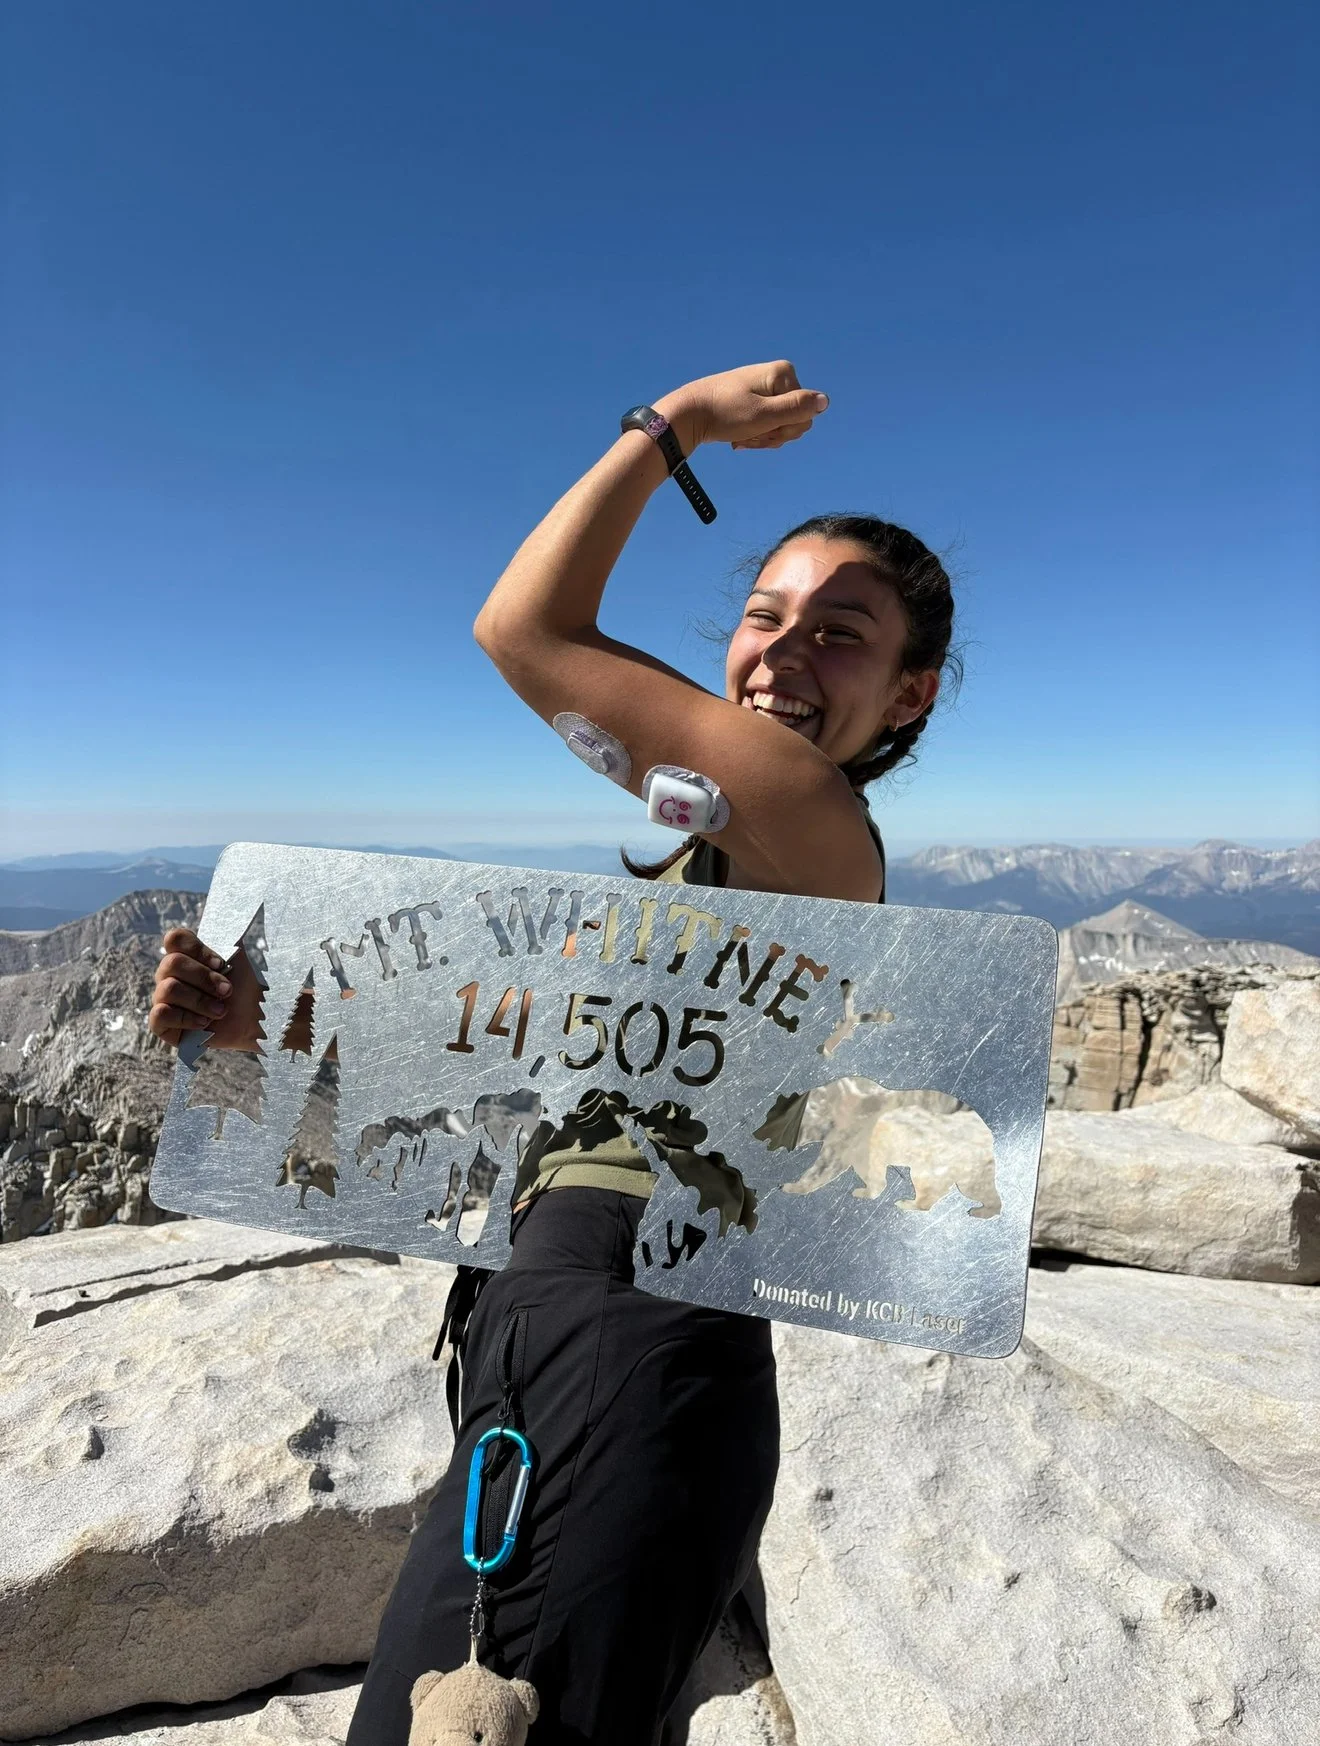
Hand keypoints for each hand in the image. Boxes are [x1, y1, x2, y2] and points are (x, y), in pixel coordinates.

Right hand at [149, 928, 261, 1050]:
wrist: (254, 1021)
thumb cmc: (247, 988)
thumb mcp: (241, 957)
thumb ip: (231, 933)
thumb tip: (243, 900)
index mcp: (186, 956)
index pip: (174, 938)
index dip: (197, 949)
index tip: (222, 964)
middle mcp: (170, 975)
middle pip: (172, 963)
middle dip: (204, 978)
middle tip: (227, 991)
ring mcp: (164, 999)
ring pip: (168, 989)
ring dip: (200, 1000)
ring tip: (221, 1010)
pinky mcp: (162, 1025)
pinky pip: (159, 1015)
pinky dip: (185, 1018)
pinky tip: (204, 1023)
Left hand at [657, 360, 828, 452]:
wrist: (688, 415)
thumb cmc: (724, 414)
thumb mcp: (764, 416)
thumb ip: (796, 409)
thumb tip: (825, 401)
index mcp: (784, 374)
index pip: (804, 414)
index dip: (784, 430)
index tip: (761, 430)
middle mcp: (777, 377)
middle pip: (794, 420)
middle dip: (773, 435)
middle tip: (749, 436)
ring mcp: (765, 389)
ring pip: (780, 426)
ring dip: (762, 438)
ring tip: (741, 438)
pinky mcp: (754, 400)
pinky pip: (766, 424)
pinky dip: (754, 436)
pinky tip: (738, 438)